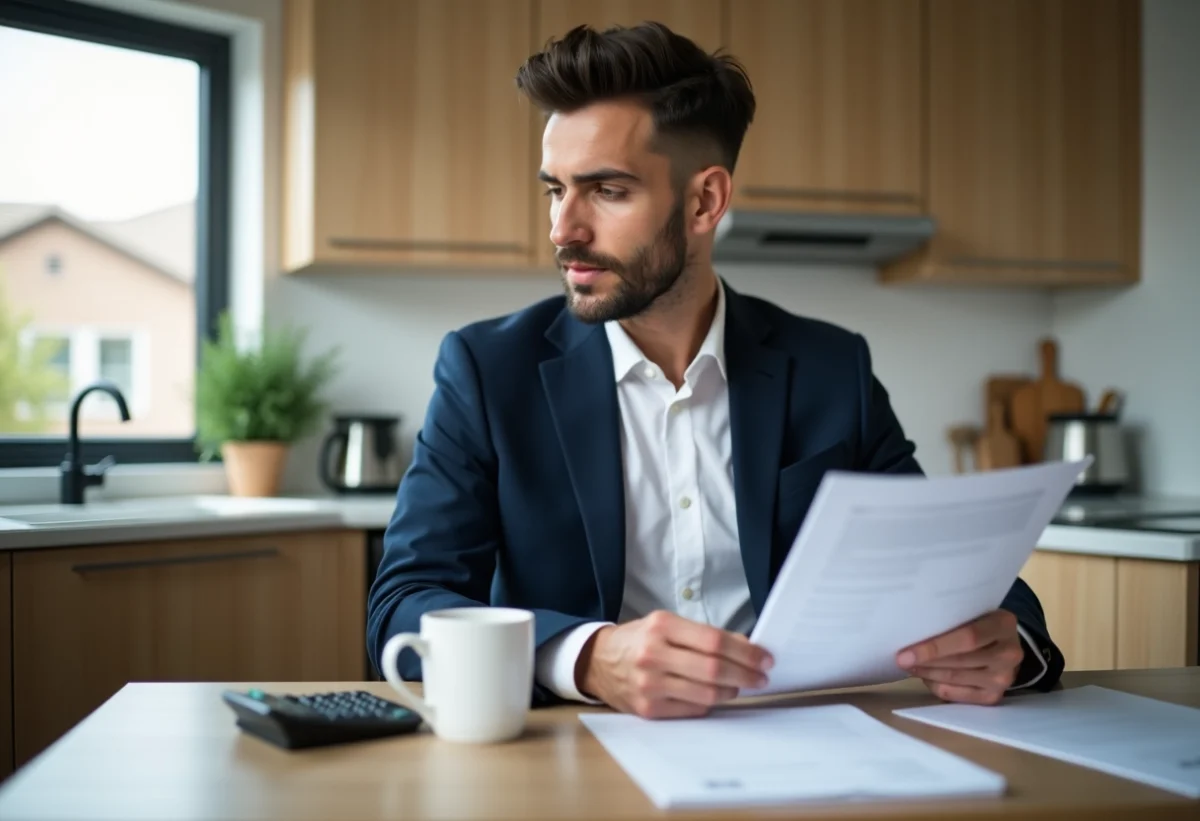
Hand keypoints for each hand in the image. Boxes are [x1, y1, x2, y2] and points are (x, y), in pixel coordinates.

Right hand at [576, 611, 773, 718]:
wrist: (598, 662)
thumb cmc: (639, 640)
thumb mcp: (666, 624)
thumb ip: (702, 634)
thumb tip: (745, 646)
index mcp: (660, 627)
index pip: (714, 641)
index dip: (745, 651)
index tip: (764, 657)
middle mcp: (653, 654)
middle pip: (713, 669)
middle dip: (746, 674)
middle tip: (761, 676)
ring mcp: (650, 684)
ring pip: (706, 693)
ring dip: (731, 691)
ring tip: (739, 685)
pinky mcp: (648, 709)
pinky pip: (692, 709)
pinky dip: (710, 702)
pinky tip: (715, 695)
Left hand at [896, 609, 1024, 705]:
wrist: (1005, 643)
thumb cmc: (980, 622)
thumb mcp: (973, 611)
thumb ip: (951, 617)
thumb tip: (910, 629)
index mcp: (1003, 624)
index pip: (967, 638)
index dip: (934, 647)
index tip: (905, 653)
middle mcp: (1009, 653)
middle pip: (959, 660)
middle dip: (926, 661)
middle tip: (901, 659)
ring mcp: (1004, 678)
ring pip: (955, 678)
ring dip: (927, 673)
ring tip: (909, 665)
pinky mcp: (994, 696)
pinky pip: (956, 694)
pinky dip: (935, 685)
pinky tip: (925, 676)